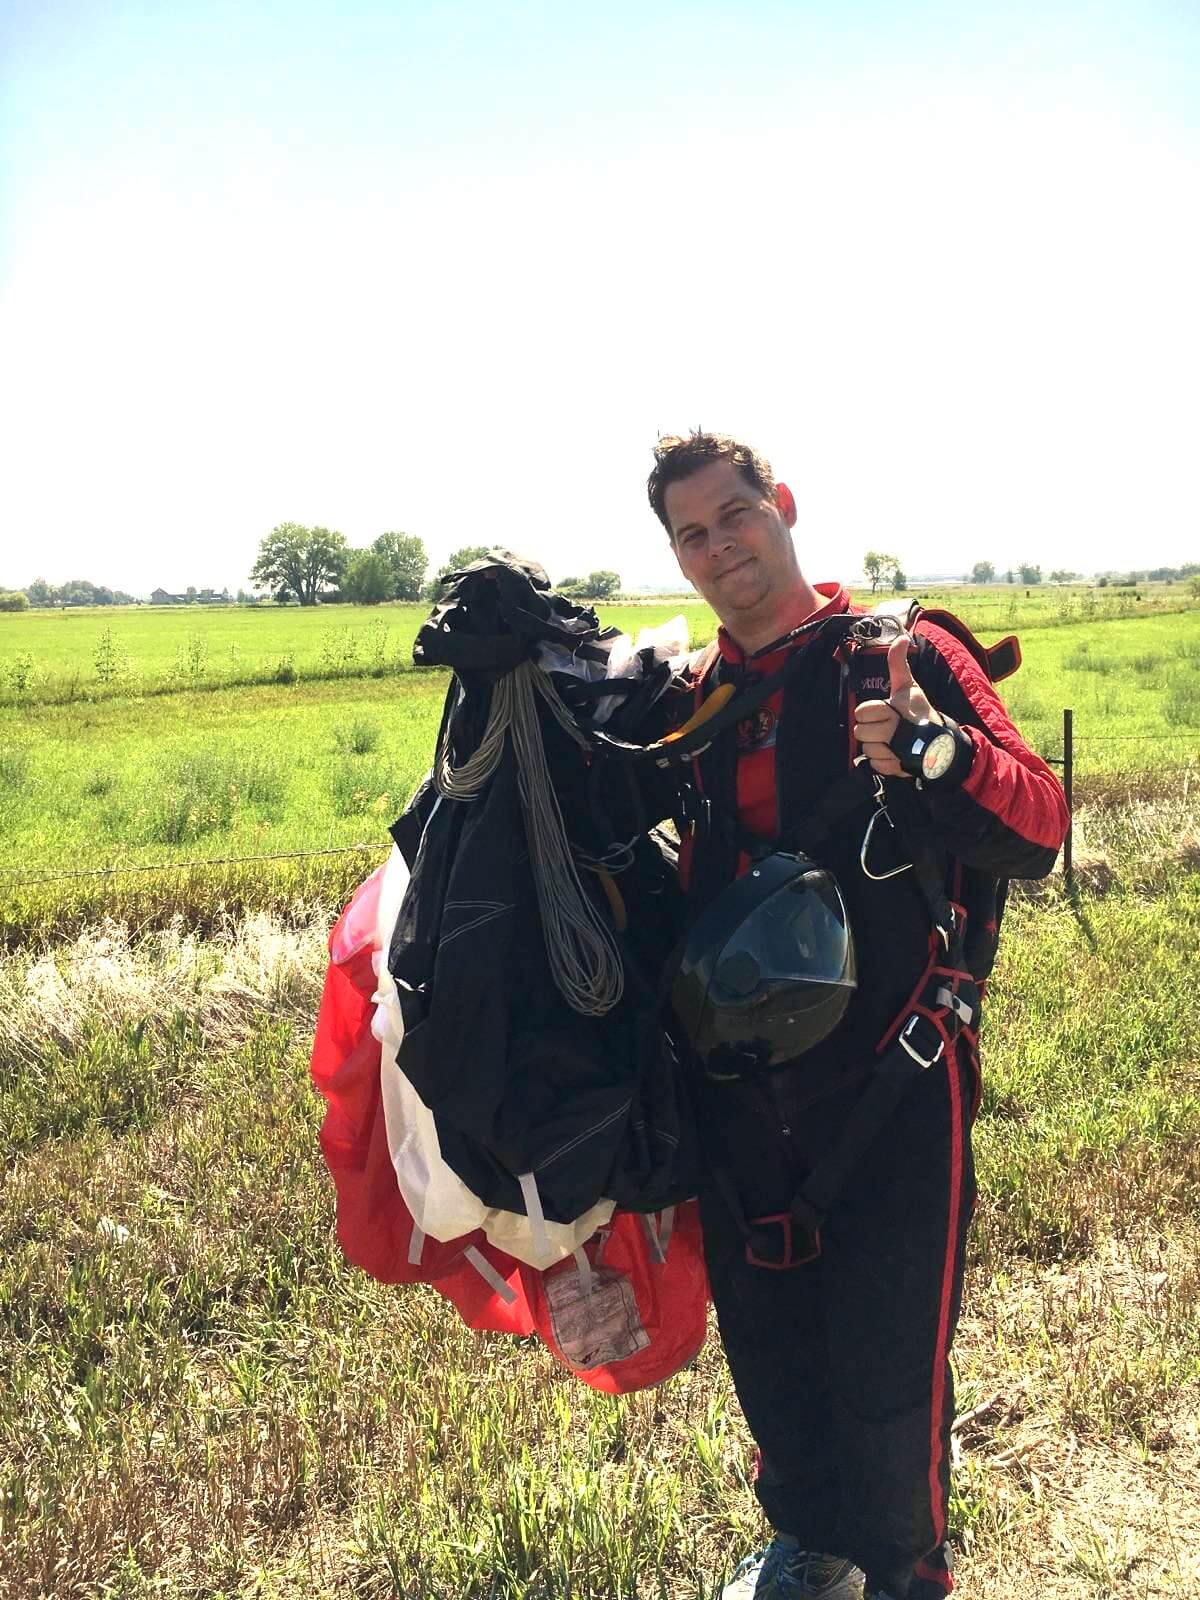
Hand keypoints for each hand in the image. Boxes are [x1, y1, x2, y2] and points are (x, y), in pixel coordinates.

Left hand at [852, 632, 942, 777]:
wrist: (940, 743)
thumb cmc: (920, 712)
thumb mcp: (909, 686)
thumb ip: (898, 663)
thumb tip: (901, 636)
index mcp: (892, 710)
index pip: (862, 711)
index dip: (870, 712)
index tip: (885, 712)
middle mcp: (892, 731)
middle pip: (860, 732)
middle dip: (872, 730)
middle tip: (887, 728)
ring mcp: (893, 751)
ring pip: (867, 749)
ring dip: (877, 746)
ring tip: (892, 741)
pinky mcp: (894, 768)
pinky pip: (875, 765)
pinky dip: (882, 762)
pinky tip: (894, 754)